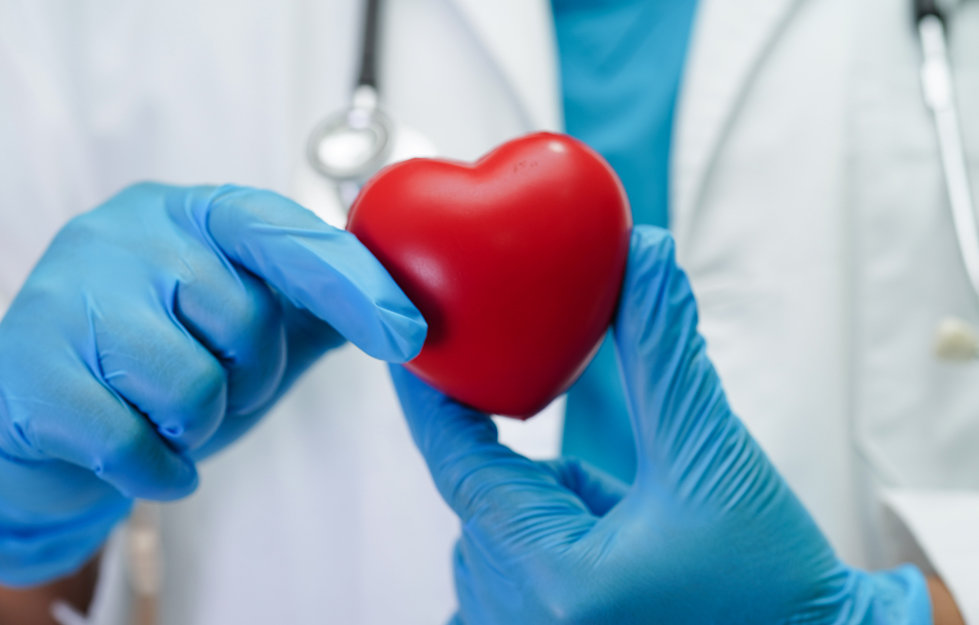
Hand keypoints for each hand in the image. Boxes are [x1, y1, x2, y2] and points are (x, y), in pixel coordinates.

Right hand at [0, 183, 425, 586]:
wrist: (47, 429)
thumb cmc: (159, 368)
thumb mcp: (243, 328)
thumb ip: (315, 305)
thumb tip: (402, 302)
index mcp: (189, 213)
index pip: (283, 232)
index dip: (351, 281)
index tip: (406, 332)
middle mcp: (125, 235)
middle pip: (244, 318)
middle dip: (248, 375)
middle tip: (210, 383)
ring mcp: (67, 297)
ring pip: (192, 384)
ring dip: (197, 425)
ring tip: (164, 414)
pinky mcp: (28, 374)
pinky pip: (134, 442)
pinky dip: (156, 469)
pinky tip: (139, 456)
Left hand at [391, 226, 930, 623]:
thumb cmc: (774, 586)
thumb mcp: (712, 458)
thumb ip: (665, 353)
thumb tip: (643, 257)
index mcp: (553, 577)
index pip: (456, 463)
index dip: (429, 394)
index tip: (410, 342)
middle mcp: (520, 618)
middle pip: (484, 493)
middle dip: (522, 453)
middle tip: (583, 440)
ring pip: (501, 522)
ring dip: (546, 496)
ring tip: (628, 520)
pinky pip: (517, 558)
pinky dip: (553, 527)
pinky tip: (619, 547)